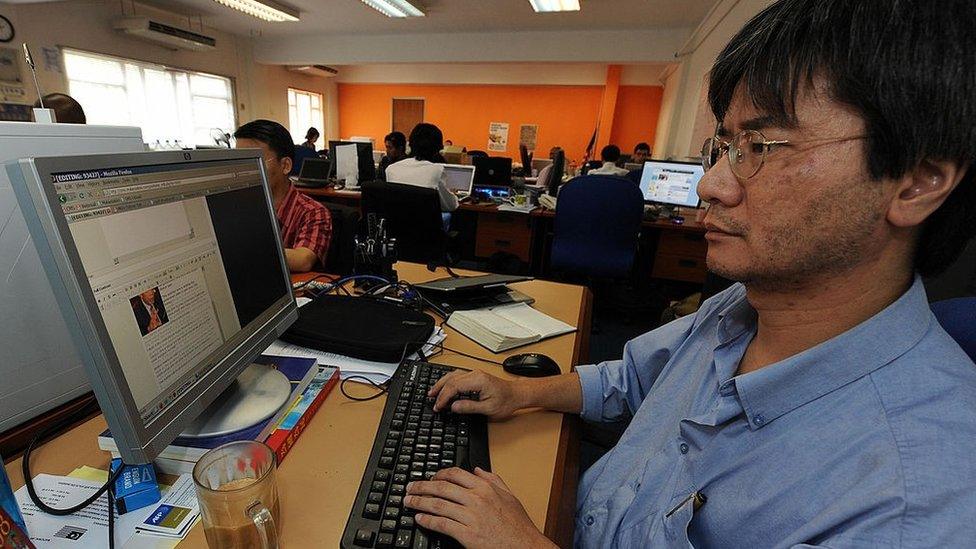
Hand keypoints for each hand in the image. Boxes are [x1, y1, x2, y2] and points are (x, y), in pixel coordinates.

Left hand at [405, 467, 554, 548]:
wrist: (524, 547)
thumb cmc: (518, 525)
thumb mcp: (509, 496)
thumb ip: (493, 480)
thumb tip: (477, 470)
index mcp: (485, 488)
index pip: (454, 474)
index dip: (437, 475)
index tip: (429, 478)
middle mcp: (476, 499)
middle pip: (441, 488)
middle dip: (421, 486)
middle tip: (410, 488)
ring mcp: (471, 517)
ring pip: (438, 505)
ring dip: (419, 502)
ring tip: (408, 501)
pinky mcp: (467, 534)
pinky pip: (442, 524)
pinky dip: (428, 520)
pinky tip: (419, 518)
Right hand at [428, 370, 521, 419]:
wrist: (516, 394)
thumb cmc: (506, 401)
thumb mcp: (488, 408)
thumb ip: (469, 407)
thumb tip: (453, 406)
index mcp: (478, 380)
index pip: (454, 386)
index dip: (444, 397)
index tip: (438, 406)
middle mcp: (475, 374)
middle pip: (451, 379)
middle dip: (439, 390)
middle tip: (431, 400)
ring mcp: (475, 374)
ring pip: (452, 375)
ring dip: (441, 384)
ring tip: (433, 393)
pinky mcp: (475, 376)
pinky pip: (457, 376)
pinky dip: (448, 382)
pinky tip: (444, 388)